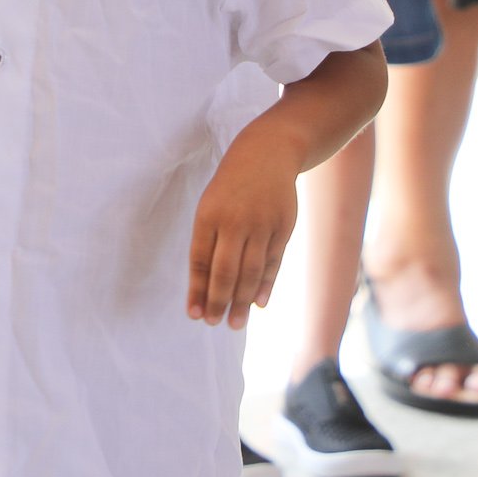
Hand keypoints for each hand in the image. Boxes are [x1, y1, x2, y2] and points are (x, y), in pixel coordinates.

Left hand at [187, 124, 299, 329]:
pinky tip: (258, 304)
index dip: (197, 290)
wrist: (267, 153)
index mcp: (209, 215)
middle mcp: (235, 221)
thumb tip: (205, 286)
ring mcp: (262, 224)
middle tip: (214, 323)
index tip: (194, 314)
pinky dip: (265, 285)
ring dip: (242, 301)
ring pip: (250, 271)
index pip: (200, 261)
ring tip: (235, 322)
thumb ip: (208, 243)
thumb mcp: (210, 206)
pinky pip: (273, 262)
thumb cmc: (230, 187)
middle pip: (225, 271)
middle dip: (218, 302)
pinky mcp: (284, 227)